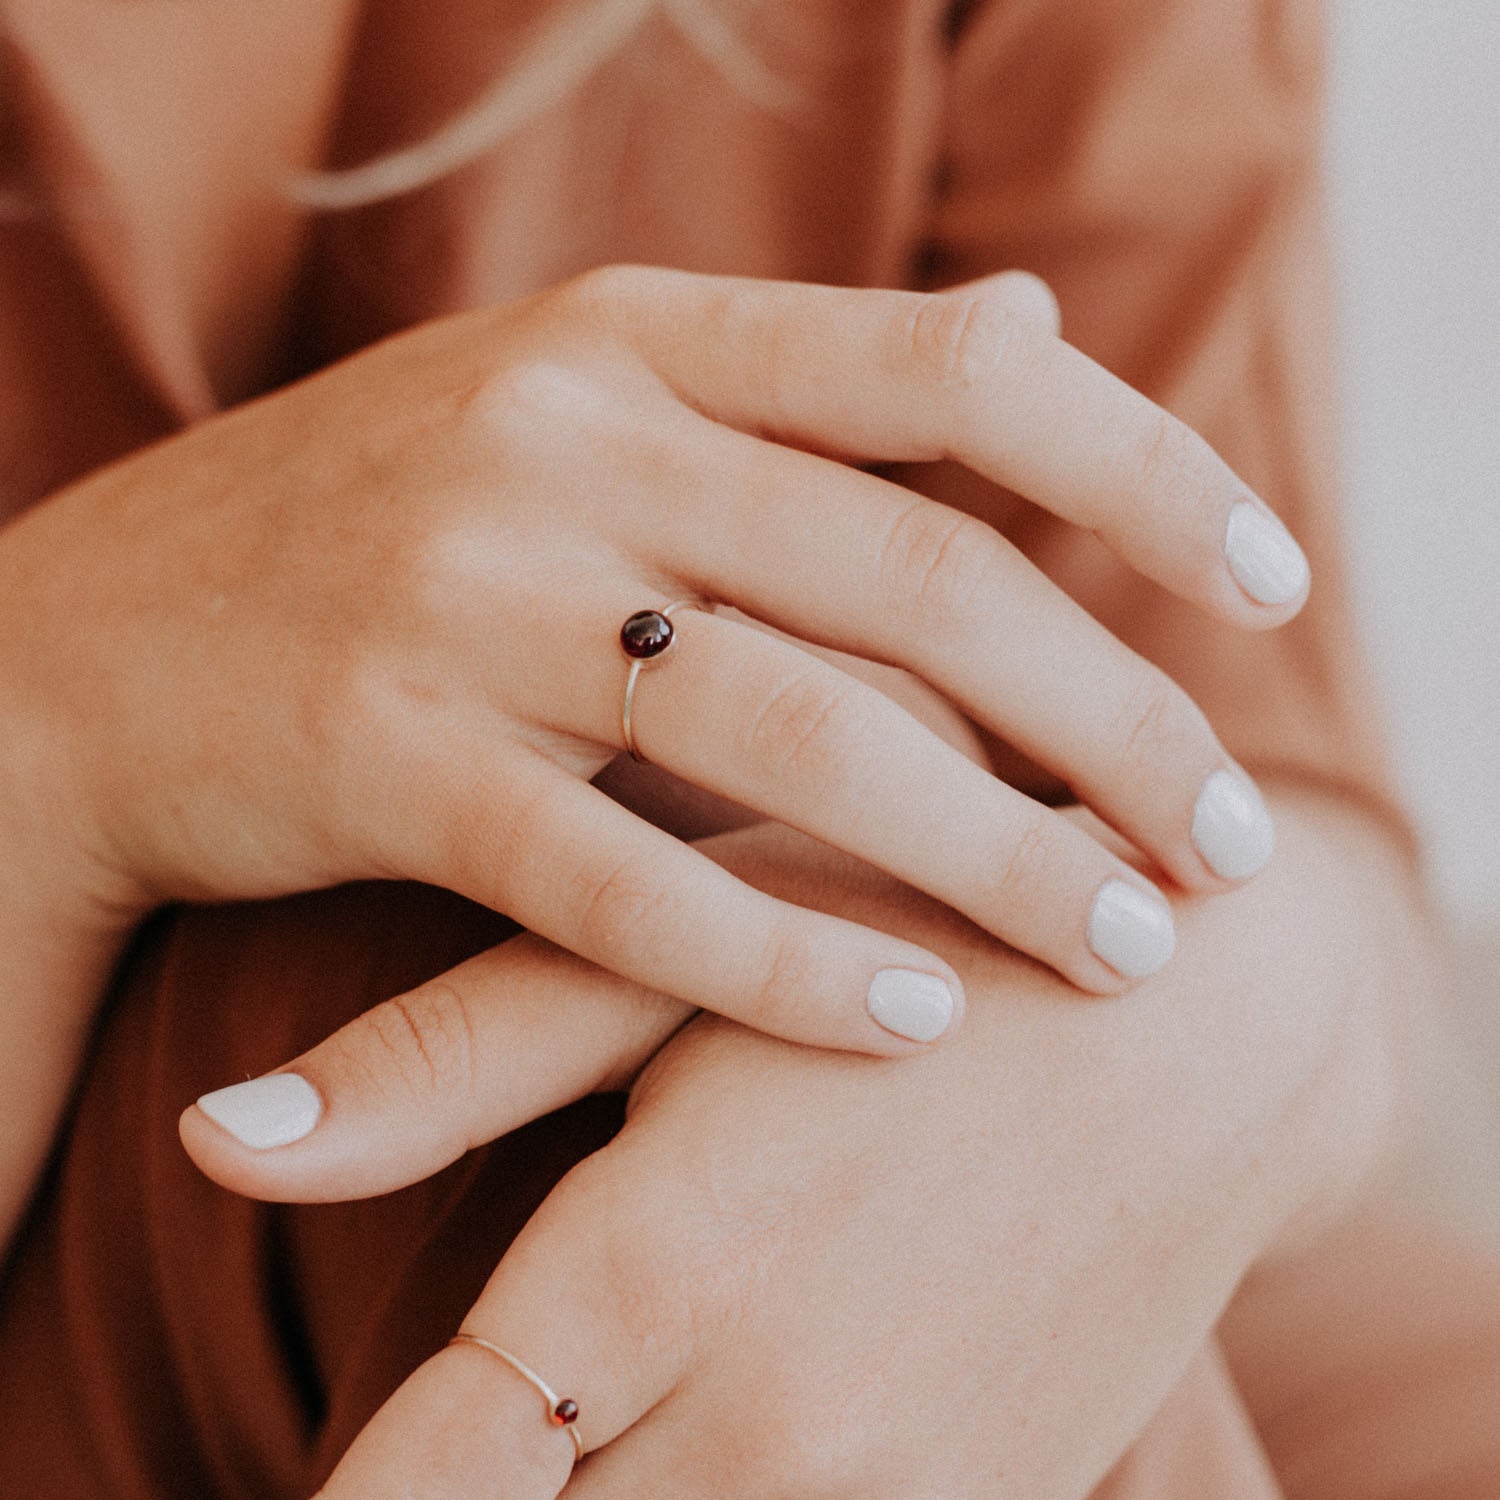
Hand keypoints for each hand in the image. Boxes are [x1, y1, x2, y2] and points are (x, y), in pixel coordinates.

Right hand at [2, 266, 1304, 1059]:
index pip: (957, 370)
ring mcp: (463, 593)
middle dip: (1114, 721)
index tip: (1271, 582)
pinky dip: (781, 954)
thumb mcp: (583, 395)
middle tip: (1224, 844)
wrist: (92, 633)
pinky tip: (907, 1016)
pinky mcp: (379, 755)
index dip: (1144, 471)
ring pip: (795, 731)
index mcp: (637, 335)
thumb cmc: (379, 529)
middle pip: (918, 578)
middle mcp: (564, 436)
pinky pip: (623, 877)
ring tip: (1124, 951)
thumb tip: (1038, 322)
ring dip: (992, 858)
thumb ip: (812, 383)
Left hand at [183, 807, 1400, 1494]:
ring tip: (573, 1436)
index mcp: (649, 1277)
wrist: (1200, 1033)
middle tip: (464, 1441)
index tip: (299, 1481)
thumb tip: (218, 1136)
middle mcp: (764, 1429)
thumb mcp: (675, 964)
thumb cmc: (914, 945)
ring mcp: (891, 1492)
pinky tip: (704, 1442)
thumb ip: (444, 1065)